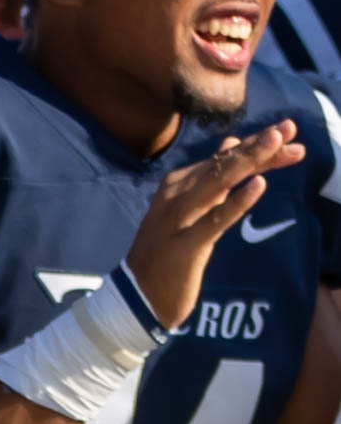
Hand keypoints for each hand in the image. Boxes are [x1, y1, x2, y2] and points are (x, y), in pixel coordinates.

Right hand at [127, 120, 304, 328]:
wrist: (136, 295)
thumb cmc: (166, 253)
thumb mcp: (188, 211)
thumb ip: (211, 179)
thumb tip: (233, 143)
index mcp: (175, 186)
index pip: (220, 160)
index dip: (253, 144)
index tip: (286, 131)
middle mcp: (174, 197)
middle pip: (220, 166)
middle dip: (256, 147)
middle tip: (287, 128)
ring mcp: (177, 221)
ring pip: (216, 185)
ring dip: (246, 163)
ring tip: (275, 143)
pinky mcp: (185, 246)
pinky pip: (214, 221)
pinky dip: (236, 202)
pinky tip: (258, 186)